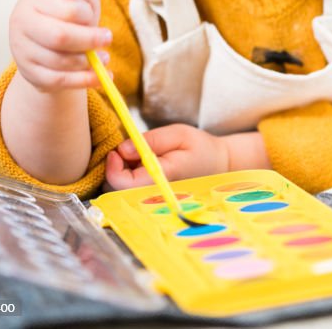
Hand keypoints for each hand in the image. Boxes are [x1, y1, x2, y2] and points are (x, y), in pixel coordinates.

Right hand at [8, 0, 111, 92]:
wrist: (54, 36)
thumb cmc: (70, 9)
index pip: (68, 10)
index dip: (86, 14)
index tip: (92, 15)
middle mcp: (20, 23)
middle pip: (60, 37)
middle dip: (90, 40)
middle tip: (107, 38)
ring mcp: (22, 50)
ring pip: (60, 61)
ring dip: (89, 62)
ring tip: (104, 57)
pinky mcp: (30, 73)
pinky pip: (58, 81)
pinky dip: (83, 81)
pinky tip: (101, 78)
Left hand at [104, 123, 230, 190]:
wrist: (219, 165)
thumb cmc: (201, 148)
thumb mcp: (179, 134)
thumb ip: (151, 140)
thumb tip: (123, 149)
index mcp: (161, 178)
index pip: (123, 183)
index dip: (113, 167)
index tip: (117, 150)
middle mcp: (154, 193)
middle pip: (117, 189)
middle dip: (116, 168)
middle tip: (130, 149)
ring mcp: (152, 197)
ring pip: (121, 190)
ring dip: (122, 171)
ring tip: (140, 155)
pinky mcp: (151, 196)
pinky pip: (130, 189)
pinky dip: (129, 175)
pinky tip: (142, 164)